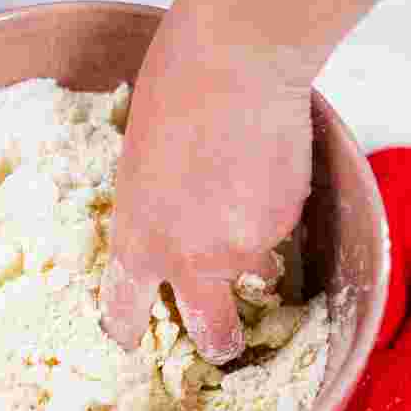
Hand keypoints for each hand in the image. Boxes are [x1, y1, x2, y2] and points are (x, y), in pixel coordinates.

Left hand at [102, 0, 318, 364]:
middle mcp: (191, 263)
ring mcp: (244, 249)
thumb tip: (168, 237)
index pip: (126, 313)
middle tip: (221, 341)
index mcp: (139, 246)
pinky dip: (271, 215)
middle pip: (212, 333)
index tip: (130, 338)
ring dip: (251, 261)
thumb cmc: (170, 102)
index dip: (127, 330)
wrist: (234, 68)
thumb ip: (148, 219)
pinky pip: (277, 235)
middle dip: (218, 342)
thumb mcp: (133, 173)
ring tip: (243, 207)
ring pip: (255, 277)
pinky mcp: (285, 226)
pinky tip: (259, 173)